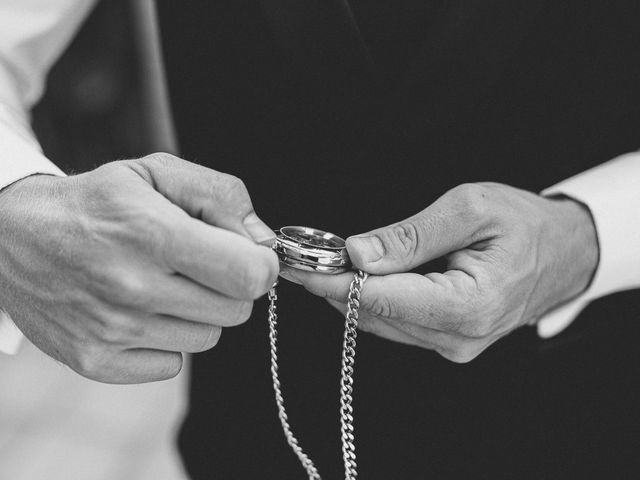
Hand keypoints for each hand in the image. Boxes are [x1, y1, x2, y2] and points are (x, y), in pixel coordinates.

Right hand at [0, 153, 277, 382]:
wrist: (14, 235)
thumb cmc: (98, 201)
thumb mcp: (157, 172)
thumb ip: (221, 196)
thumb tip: (264, 241)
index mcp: (151, 233)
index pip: (248, 275)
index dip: (261, 266)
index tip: (249, 256)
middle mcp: (131, 287)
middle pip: (236, 311)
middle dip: (229, 286)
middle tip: (198, 265)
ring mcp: (111, 330)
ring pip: (208, 338)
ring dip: (197, 312)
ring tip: (162, 284)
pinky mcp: (95, 361)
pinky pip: (172, 362)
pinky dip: (166, 340)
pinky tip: (140, 311)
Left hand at [283, 183, 598, 361]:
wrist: (564, 252)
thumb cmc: (525, 224)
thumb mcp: (470, 210)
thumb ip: (411, 236)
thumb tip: (358, 253)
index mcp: (469, 305)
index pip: (383, 298)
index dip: (333, 282)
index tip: (297, 266)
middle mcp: (458, 337)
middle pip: (376, 314)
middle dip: (333, 284)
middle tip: (299, 256)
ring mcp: (452, 344)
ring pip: (381, 321)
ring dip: (348, 291)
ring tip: (321, 260)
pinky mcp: (447, 339)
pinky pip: (397, 321)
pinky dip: (371, 298)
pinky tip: (357, 274)